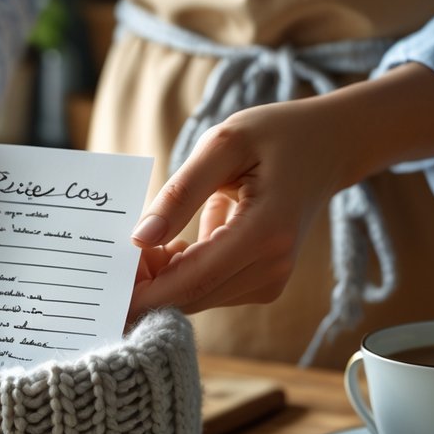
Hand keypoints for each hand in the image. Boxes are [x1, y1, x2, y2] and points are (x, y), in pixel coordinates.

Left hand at [128, 98, 351, 317]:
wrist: (329, 146)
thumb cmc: (275, 135)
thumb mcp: (222, 145)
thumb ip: (180, 194)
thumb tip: (138, 241)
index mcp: (265, 233)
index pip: (191, 282)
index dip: (143, 292)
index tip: (104, 287)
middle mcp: (272, 269)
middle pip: (190, 297)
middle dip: (146, 284)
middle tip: (116, 251)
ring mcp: (271, 281)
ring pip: (196, 298)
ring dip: (163, 277)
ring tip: (153, 237)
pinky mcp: (265, 284)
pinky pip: (209, 290)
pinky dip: (183, 273)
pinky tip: (176, 245)